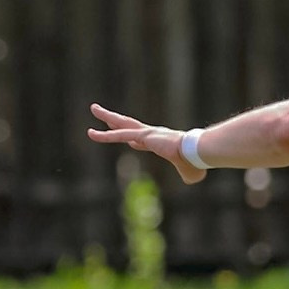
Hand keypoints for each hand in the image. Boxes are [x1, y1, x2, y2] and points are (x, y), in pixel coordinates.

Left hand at [87, 104, 205, 184]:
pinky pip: (119, 135)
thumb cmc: (195, 161)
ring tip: (93, 108)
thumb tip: (191, 180)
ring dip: (106, 116)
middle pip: (129, 124)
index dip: (132, 139)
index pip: (141, 140)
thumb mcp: (190, 171)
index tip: (127, 140)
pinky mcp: (142, 136)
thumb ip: (188, 175)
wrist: (196, 152)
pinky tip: (92, 133)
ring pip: (121, 124)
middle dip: (116, 119)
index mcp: (161, 142)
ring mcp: (146, 134)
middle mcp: (152, 134)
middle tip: (104, 114)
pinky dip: (105, 135)